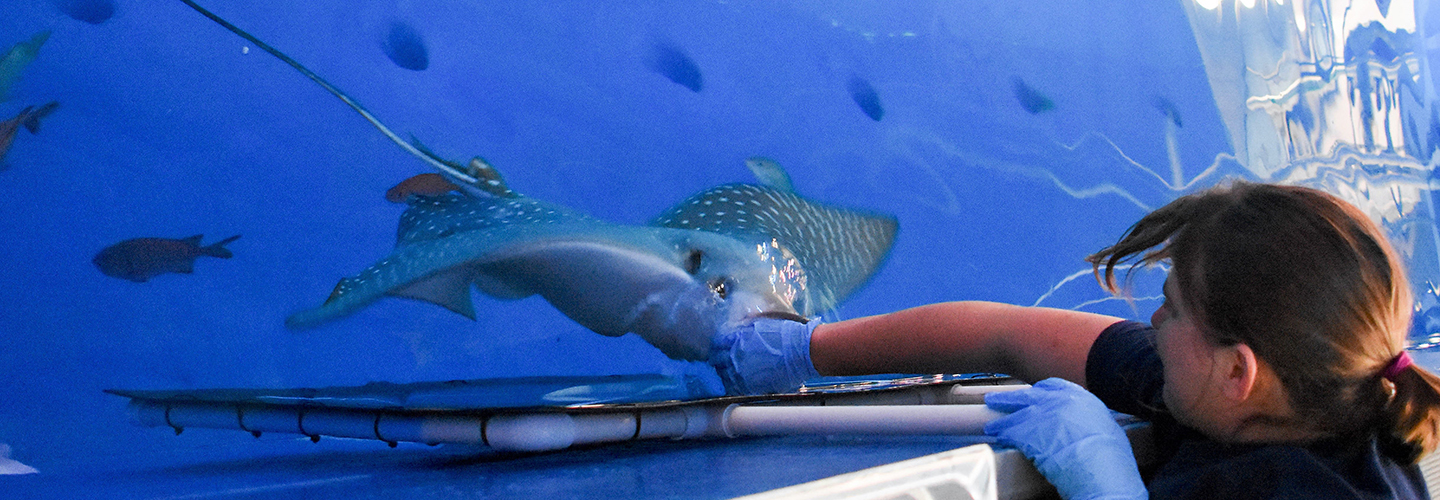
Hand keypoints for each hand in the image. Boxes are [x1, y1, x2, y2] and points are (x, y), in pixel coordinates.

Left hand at [708, 318, 820, 394]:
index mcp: (738, 338)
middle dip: (719, 359)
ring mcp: (743, 372)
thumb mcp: (763, 323)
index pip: (718, 342)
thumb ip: (746, 326)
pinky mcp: (751, 385)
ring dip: (725, 373)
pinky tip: (736, 383)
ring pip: (723, 375)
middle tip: (722, 360)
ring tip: (728, 372)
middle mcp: (737, 355)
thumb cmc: (788, 336)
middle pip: (717, 359)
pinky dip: (733, 385)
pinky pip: (734, 387)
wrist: (802, 351)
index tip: (720, 347)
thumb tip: (738, 326)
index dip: (719, 345)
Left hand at [984, 378, 1146, 499]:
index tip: (1033, 394)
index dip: (1040, 391)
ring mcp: (1042, 414)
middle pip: (1028, 396)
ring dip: (1002, 421)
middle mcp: (1059, 401)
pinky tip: (996, 436)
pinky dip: (1002, 434)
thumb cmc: (1111, 458)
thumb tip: (1087, 427)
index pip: (1055, 386)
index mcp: (1081, 398)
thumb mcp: (1107, 429)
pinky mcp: (1028, 432)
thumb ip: (1090, 422)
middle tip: (996, 399)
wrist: (1100, 469)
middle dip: (1010, 399)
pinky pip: (1010, 431)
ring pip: (1015, 414)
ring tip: (991, 425)